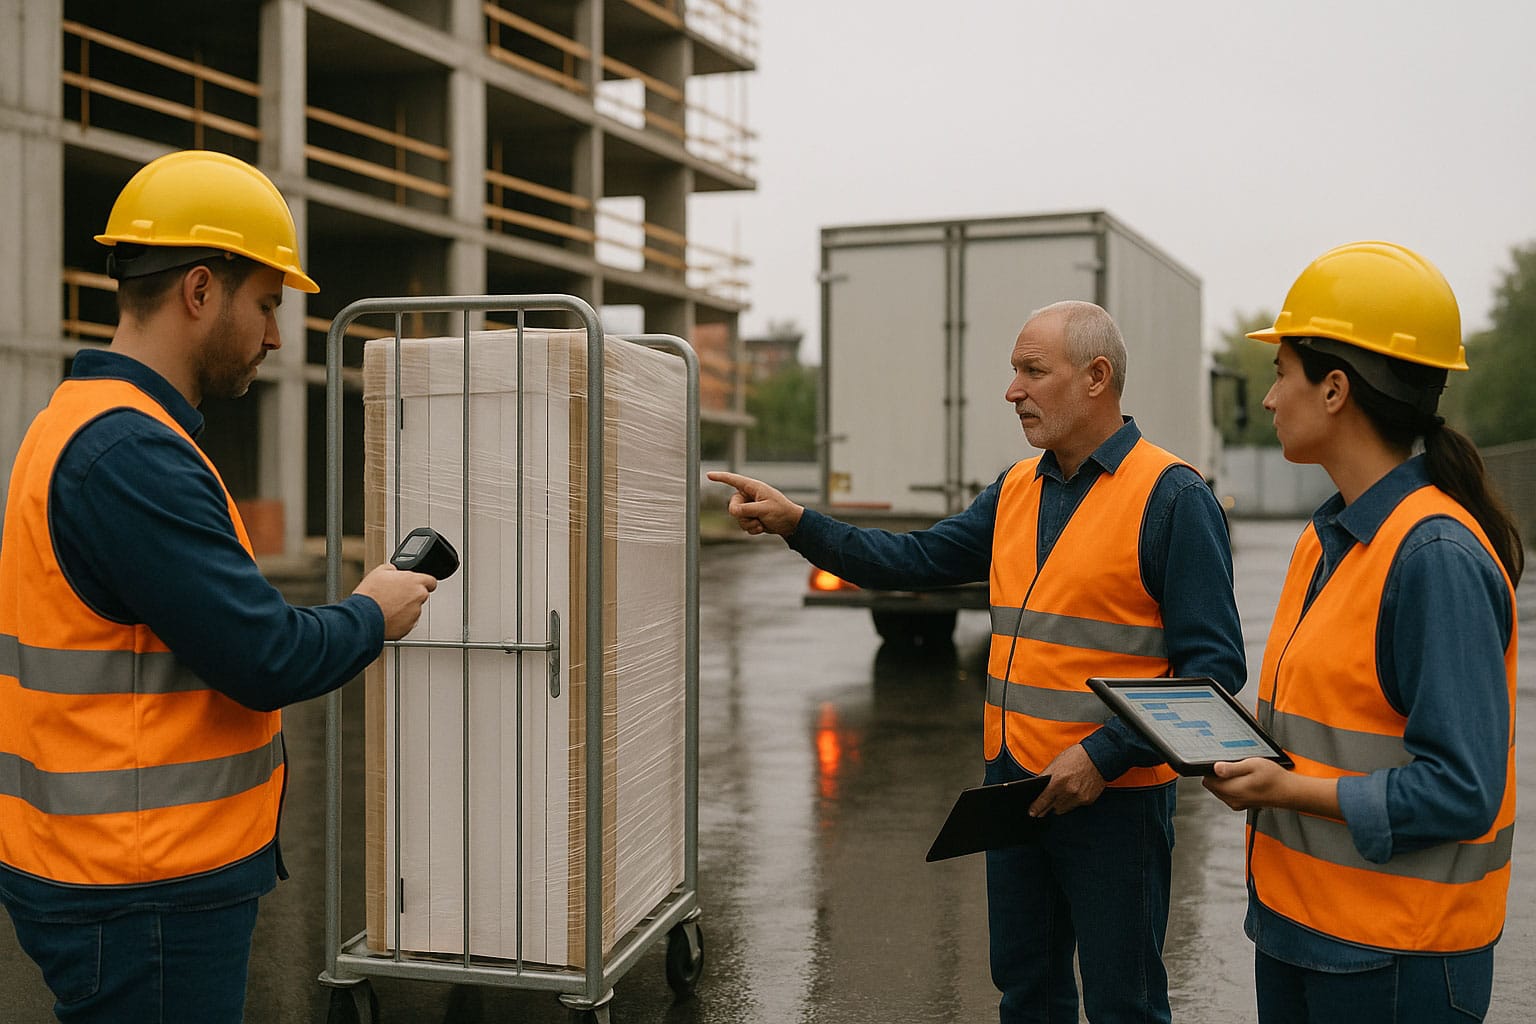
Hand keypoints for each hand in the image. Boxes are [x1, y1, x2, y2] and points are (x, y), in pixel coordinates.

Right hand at [354, 563, 437, 639]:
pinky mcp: (408, 627)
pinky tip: (387, 616)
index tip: (419, 585)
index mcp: (414, 581)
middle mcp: (418, 597)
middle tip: (395, 596)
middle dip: (411, 596)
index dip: (424, 582)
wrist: (363, 616)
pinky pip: (407, 623)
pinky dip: (400, 621)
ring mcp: (414, 613)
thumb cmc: (370, 595)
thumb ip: (393, 570)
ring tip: (388, 607)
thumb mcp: (379, 572)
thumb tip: (394, 571)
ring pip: (414, 610)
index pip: (431, 581)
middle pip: (421, 595)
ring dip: (405, 609)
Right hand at [706, 471, 804, 535]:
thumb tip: (732, 511)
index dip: (720, 477)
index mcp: (753, 488)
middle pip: (733, 506)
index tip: (709, 475)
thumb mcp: (764, 509)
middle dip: (742, 515)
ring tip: (762, 523)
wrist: (790, 523)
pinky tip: (762, 527)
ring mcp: (749, 507)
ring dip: (749, 524)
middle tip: (756, 518)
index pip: (733, 480)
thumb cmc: (781, 511)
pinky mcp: (750, 517)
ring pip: (737, 518)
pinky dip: (752, 528)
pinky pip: (743, 525)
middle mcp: (749, 496)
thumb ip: (747, 510)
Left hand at [1027, 743, 1105, 816]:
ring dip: (1058, 806)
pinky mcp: (1088, 800)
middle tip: (1040, 810)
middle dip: (1046, 809)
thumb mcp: (1056, 763)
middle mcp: (1068, 792)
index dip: (1035, 808)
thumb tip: (1037, 790)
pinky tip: (1072, 793)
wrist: (1099, 756)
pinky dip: (1071, 802)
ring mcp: (1079, 798)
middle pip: (1052, 809)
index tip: (1031, 813)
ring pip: (1063, 809)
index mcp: (1057, 782)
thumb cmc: (1076, 757)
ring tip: (1057, 799)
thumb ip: (1046, 777)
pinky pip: (1075, 806)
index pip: (1042, 801)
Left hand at [1202, 758, 1337, 817]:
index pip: (1208, 781)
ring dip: (1224, 781)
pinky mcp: (1242, 805)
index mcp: (1233, 790)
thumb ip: (1232, 767)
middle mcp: (1232, 800)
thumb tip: (1216, 768)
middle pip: (1212, 786)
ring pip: (1220, 791)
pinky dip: (1232, 787)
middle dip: (1217, 776)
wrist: (1289, 791)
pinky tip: (1244, 780)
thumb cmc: (1274, 779)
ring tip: (1240, 772)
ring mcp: (1237, 804)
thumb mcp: (1253, 765)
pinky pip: (1229, 795)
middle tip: (1231, 766)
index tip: (1219, 763)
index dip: (1210, 770)